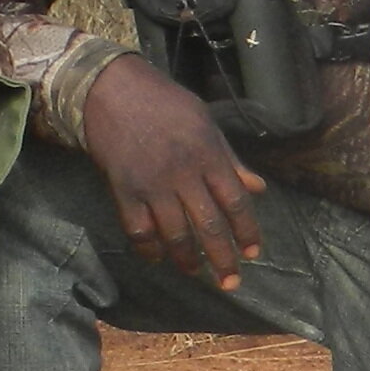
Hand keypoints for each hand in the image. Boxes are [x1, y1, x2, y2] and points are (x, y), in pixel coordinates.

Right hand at [83, 55, 264, 287]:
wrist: (111, 88)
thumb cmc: (163, 102)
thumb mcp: (205, 123)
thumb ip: (230, 159)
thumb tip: (258, 188)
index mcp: (208, 154)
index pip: (236, 202)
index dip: (247, 231)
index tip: (252, 253)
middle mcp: (183, 173)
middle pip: (209, 226)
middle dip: (223, 259)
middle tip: (231, 282)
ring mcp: (152, 184)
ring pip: (175, 235)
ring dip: (187, 260)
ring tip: (194, 271)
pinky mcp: (123, 190)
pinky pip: (138, 230)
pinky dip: (148, 249)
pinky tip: (156, 257)